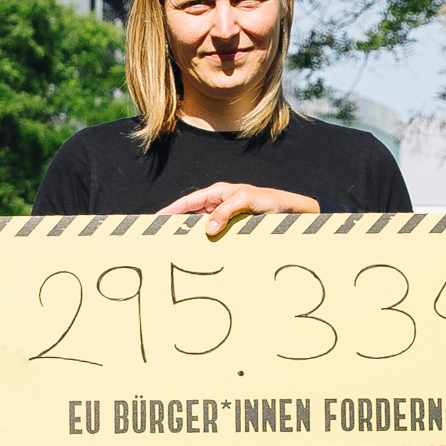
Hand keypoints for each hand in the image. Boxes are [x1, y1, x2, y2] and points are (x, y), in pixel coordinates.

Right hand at [160, 181, 320, 239]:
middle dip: (179, 225)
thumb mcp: (246, 200)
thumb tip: (208, 228)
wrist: (289, 210)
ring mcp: (225, 217)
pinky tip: (203, 252)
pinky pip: (216, 235)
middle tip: (164, 239)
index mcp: (218, 192)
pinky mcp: (232, 228)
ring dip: (194, 237)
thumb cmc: (269, 200)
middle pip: (192, 216)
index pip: (189, 201)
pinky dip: (208, 243)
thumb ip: (225, 212)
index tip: (157, 219)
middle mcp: (219, 204)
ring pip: (203, 228)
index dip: (172, 209)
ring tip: (181, 248)